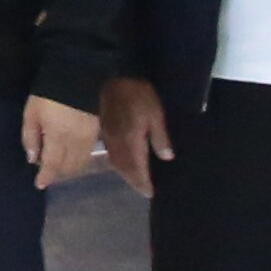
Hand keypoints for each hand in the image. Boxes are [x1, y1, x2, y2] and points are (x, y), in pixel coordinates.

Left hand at [21, 96, 99, 188]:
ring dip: (69, 167)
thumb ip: (31, 137)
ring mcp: (88, 138)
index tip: (39, 184)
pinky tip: (70, 155)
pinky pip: (88, 154)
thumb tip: (32, 159)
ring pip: (80, 163)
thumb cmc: (48, 95)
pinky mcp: (96, 132)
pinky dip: (79, 159)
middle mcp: (76, 143)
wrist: (77, 77)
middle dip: (57, 172)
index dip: (46, 177)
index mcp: (58, 138)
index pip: (53, 165)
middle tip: (45, 168)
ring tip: (57, 162)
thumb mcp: (31, 113)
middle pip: (68, 167)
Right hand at [95, 74, 169, 198]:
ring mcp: (108, 137)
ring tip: (134, 180)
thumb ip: (160, 137)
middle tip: (143, 190)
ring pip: (116, 163)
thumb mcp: (156, 114)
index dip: (143, 182)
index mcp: (131, 142)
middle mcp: (118, 144)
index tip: (150, 194)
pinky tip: (123, 162)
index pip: (138, 169)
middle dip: (134, 181)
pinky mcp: (104, 130)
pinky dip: (118, 163)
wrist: (112, 77)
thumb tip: (167, 158)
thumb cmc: (138, 95)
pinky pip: (111, 153)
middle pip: (124, 169)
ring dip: (125, 174)